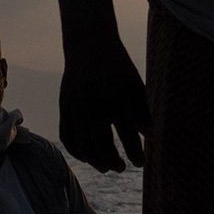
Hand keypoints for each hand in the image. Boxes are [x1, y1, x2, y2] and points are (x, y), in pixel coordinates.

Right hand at [60, 31, 149, 171]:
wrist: (89, 45)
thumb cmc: (118, 67)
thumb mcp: (134, 84)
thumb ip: (142, 109)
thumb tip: (150, 135)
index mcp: (115, 97)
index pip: (126, 133)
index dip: (134, 151)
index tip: (141, 163)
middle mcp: (93, 103)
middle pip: (101, 142)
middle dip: (113, 160)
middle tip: (123, 168)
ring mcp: (75, 105)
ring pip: (82, 142)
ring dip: (94, 160)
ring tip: (106, 168)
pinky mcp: (64, 106)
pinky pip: (67, 135)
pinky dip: (76, 150)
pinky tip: (87, 157)